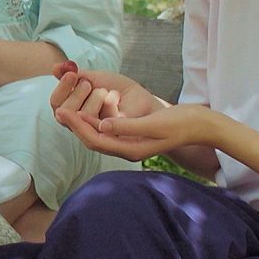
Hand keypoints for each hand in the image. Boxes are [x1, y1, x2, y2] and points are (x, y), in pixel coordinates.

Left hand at [50, 67, 189, 160]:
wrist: (199, 125)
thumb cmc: (180, 123)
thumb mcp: (153, 123)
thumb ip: (127, 125)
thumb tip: (102, 124)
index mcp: (130, 149)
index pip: (96, 140)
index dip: (77, 127)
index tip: (63, 112)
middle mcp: (127, 149)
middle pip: (94, 140)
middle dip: (76, 126)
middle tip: (59, 109)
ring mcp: (130, 144)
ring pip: (100, 135)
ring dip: (84, 123)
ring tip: (69, 108)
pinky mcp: (133, 136)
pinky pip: (108, 130)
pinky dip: (96, 120)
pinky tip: (89, 108)